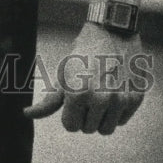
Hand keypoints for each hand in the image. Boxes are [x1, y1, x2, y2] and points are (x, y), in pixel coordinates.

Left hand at [24, 23, 147, 133]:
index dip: (69, 113)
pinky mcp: (136, 99)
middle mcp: (101, 100)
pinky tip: (113, 92)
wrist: (112, 32)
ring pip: (106, 130)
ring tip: (99, 95)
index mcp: (78, 94)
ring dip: (100, 117)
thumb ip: (49, 101)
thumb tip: (27, 114)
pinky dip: (116, 112)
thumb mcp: (63, 74)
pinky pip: (121, 121)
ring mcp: (120, 100)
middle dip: (84, 115)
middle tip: (87, 93)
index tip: (72, 98)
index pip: (70, 126)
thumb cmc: (83, 53)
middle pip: (88, 129)